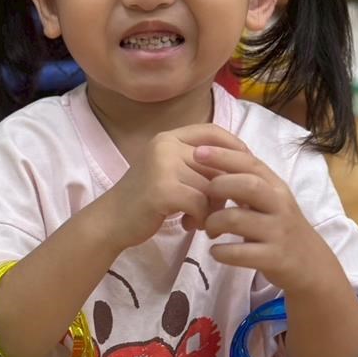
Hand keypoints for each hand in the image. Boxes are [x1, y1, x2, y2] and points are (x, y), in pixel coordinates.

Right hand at [102, 124, 245, 250]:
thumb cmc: (144, 201)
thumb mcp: (170, 173)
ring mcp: (163, 166)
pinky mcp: (162, 190)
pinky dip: (200, 218)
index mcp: (168, 137)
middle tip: (217, 209)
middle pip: (217, 163)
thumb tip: (242, 167)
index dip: (235, 148)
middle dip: (225, 189)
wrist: (110, 222)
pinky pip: (200, 203)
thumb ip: (198, 166)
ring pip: (211, 186)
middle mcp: (165, 146)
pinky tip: (188, 225)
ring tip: (198, 220)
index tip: (246, 169)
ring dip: (211, 209)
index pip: (212, 131)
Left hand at [187, 140, 333, 291]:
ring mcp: (278, 232)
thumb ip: (248, 185)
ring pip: (238, 219)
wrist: (313, 268)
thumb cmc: (282, 229)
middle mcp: (280, 206)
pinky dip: (221, 252)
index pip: (250, 164)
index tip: (197, 152)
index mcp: (276, 188)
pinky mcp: (274, 258)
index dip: (223, 156)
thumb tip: (214, 162)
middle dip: (219, 186)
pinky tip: (216, 251)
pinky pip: (240, 253)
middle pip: (248, 185)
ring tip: (209, 230)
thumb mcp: (271, 202)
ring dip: (214, 222)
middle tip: (203, 199)